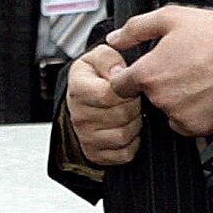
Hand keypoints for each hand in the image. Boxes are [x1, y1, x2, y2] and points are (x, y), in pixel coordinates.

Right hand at [65, 42, 142, 164]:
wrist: (84, 100)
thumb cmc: (94, 77)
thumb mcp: (98, 57)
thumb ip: (108, 57)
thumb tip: (119, 73)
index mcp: (78, 89)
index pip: (110, 94)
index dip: (127, 88)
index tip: (127, 84)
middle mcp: (79, 115)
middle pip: (121, 115)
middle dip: (134, 105)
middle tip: (131, 98)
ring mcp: (86, 137)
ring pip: (124, 136)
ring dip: (134, 124)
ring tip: (128, 112)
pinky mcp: (95, 154)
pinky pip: (125, 153)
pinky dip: (132, 143)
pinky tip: (126, 128)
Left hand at [106, 5, 212, 136]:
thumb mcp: (171, 18)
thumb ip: (136, 29)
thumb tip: (114, 39)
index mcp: (148, 73)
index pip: (119, 84)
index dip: (128, 75)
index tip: (142, 69)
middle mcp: (160, 98)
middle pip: (145, 95)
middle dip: (156, 83)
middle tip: (180, 67)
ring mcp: (178, 115)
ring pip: (166, 109)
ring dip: (175, 97)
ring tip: (196, 77)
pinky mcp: (197, 127)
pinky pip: (184, 122)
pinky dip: (191, 112)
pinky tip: (204, 93)